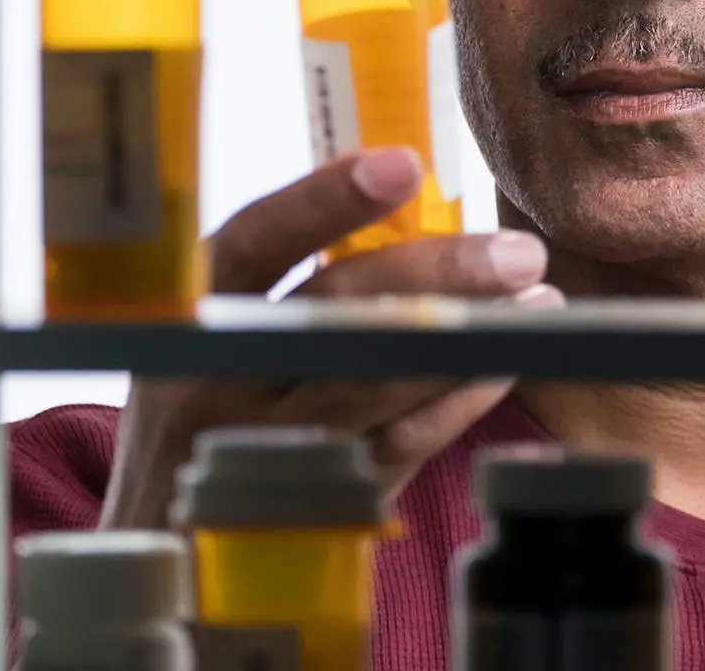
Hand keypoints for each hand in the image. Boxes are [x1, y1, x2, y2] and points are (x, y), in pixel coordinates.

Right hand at [100, 147, 557, 528]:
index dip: (323, 202)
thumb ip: (283, 278)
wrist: (166, 541)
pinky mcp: (314, 503)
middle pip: (332, 316)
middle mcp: (219, 383)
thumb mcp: (211, 333)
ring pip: (378, 384)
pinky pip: (401, 446)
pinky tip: (502, 364)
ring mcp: (267, 450)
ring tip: (538, 297)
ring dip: (468, 337)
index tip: (403, 164)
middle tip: (519, 252)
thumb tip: (410, 193)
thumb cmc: (213, 402)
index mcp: (190, 316)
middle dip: (436, 275)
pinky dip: (458, 401)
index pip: (252, 243)